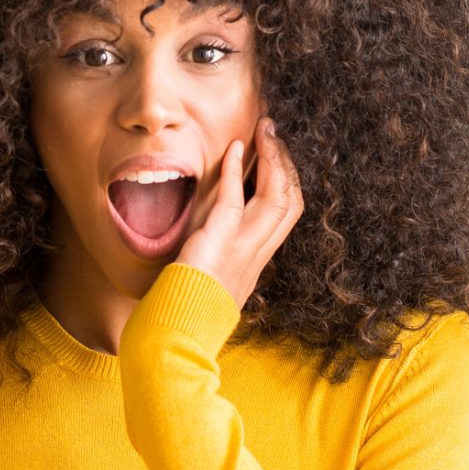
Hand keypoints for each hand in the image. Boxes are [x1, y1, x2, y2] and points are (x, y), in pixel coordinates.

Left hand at [176, 115, 303, 308]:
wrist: (176, 336)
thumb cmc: (185, 314)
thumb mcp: (212, 287)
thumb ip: (220, 266)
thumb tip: (212, 247)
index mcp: (255, 264)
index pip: (286, 216)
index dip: (286, 181)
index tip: (276, 156)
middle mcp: (255, 257)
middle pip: (291, 203)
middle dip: (286, 164)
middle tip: (274, 134)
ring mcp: (241, 251)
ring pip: (277, 199)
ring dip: (272, 160)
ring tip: (263, 133)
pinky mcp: (218, 245)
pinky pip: (233, 202)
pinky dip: (235, 172)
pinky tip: (234, 149)